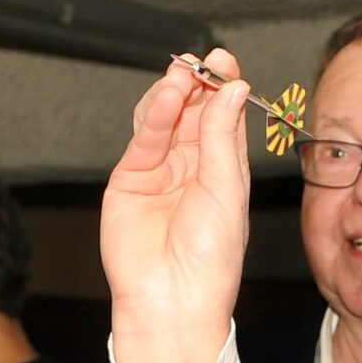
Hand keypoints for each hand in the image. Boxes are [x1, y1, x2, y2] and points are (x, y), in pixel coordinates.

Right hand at [103, 49, 254, 362]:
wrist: (172, 301)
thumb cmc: (209, 262)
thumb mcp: (226, 190)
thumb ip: (223, 137)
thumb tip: (232, 89)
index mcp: (225, 171)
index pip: (225, 117)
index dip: (224, 87)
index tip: (225, 62)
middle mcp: (193, 167)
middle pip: (194, 111)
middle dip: (198, 83)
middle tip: (202, 61)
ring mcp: (160, 171)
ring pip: (166, 119)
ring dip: (175, 94)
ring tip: (183, 75)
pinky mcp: (130, 179)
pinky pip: (144, 139)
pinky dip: (155, 116)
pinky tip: (168, 97)